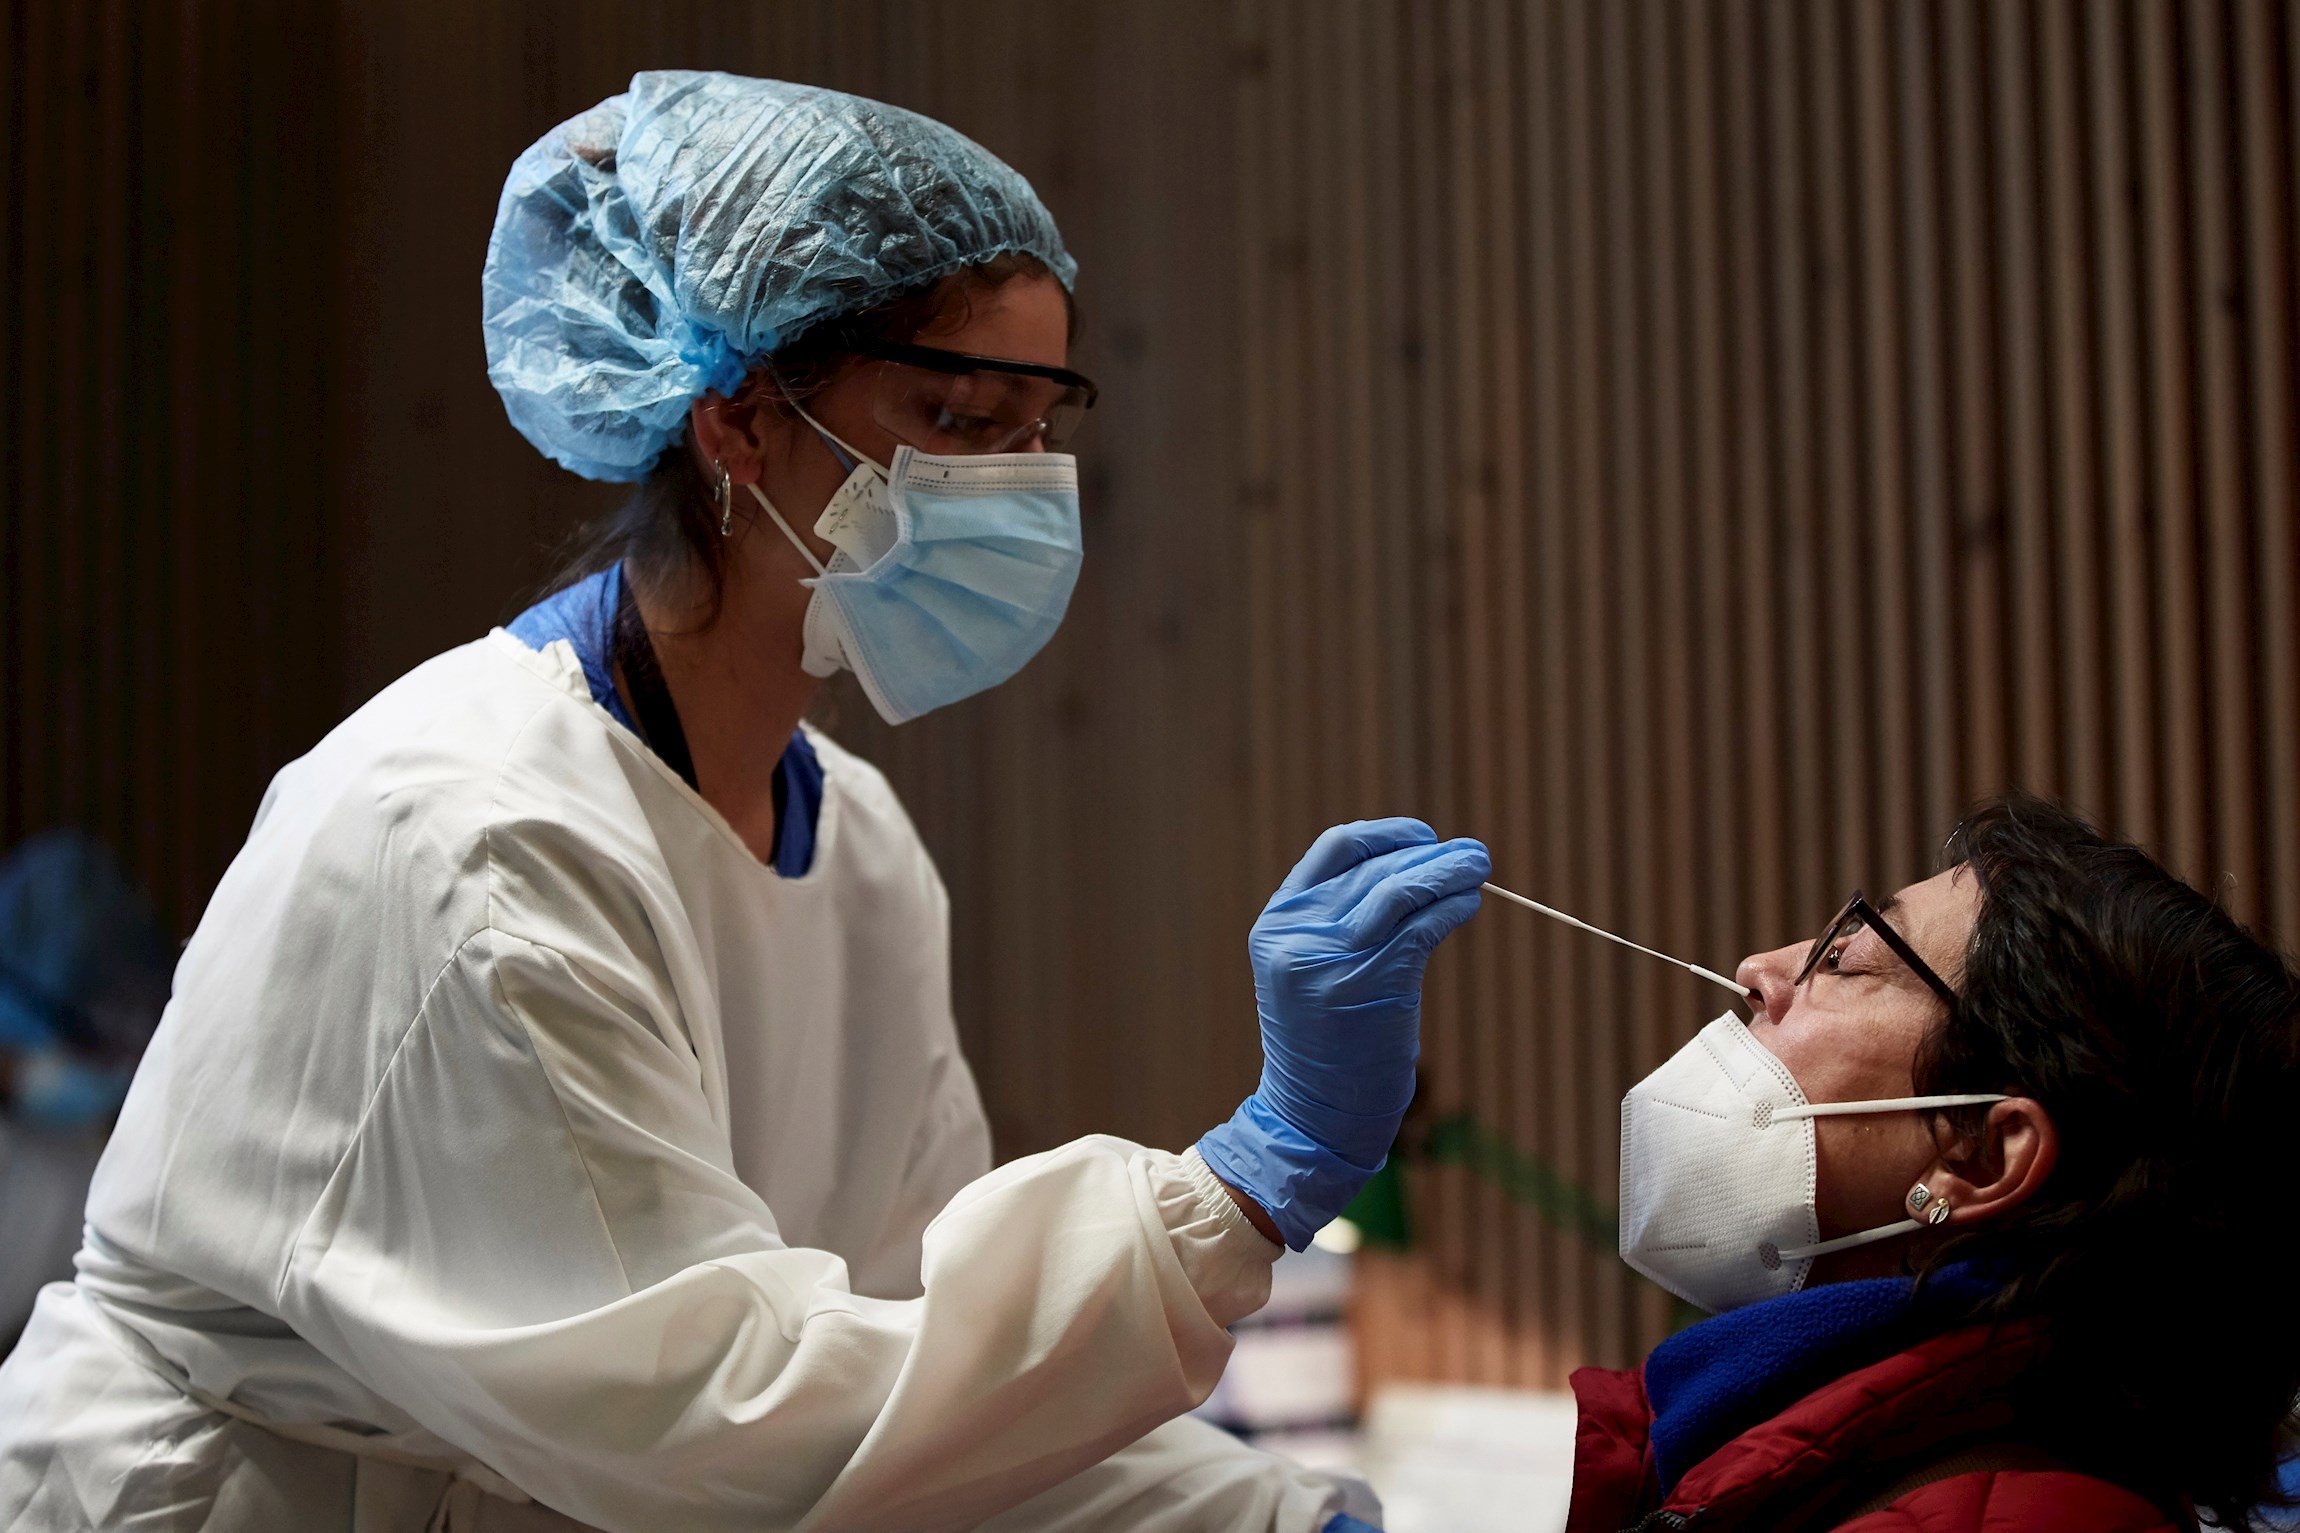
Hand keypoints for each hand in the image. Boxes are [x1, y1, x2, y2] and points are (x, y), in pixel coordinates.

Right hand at [1198, 819, 1487, 1248]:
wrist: (1312, 1116)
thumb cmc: (1325, 1043)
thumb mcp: (1312, 969)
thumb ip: (1340, 920)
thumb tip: (1413, 870)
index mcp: (1277, 922)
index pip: (1335, 848)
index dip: (1386, 835)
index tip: (1424, 838)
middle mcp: (1297, 935)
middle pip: (1375, 869)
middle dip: (1431, 855)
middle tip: (1474, 854)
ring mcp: (1330, 960)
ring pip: (1400, 891)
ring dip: (1449, 873)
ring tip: (1479, 868)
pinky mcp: (1369, 986)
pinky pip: (1421, 929)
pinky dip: (1451, 909)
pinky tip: (1468, 906)